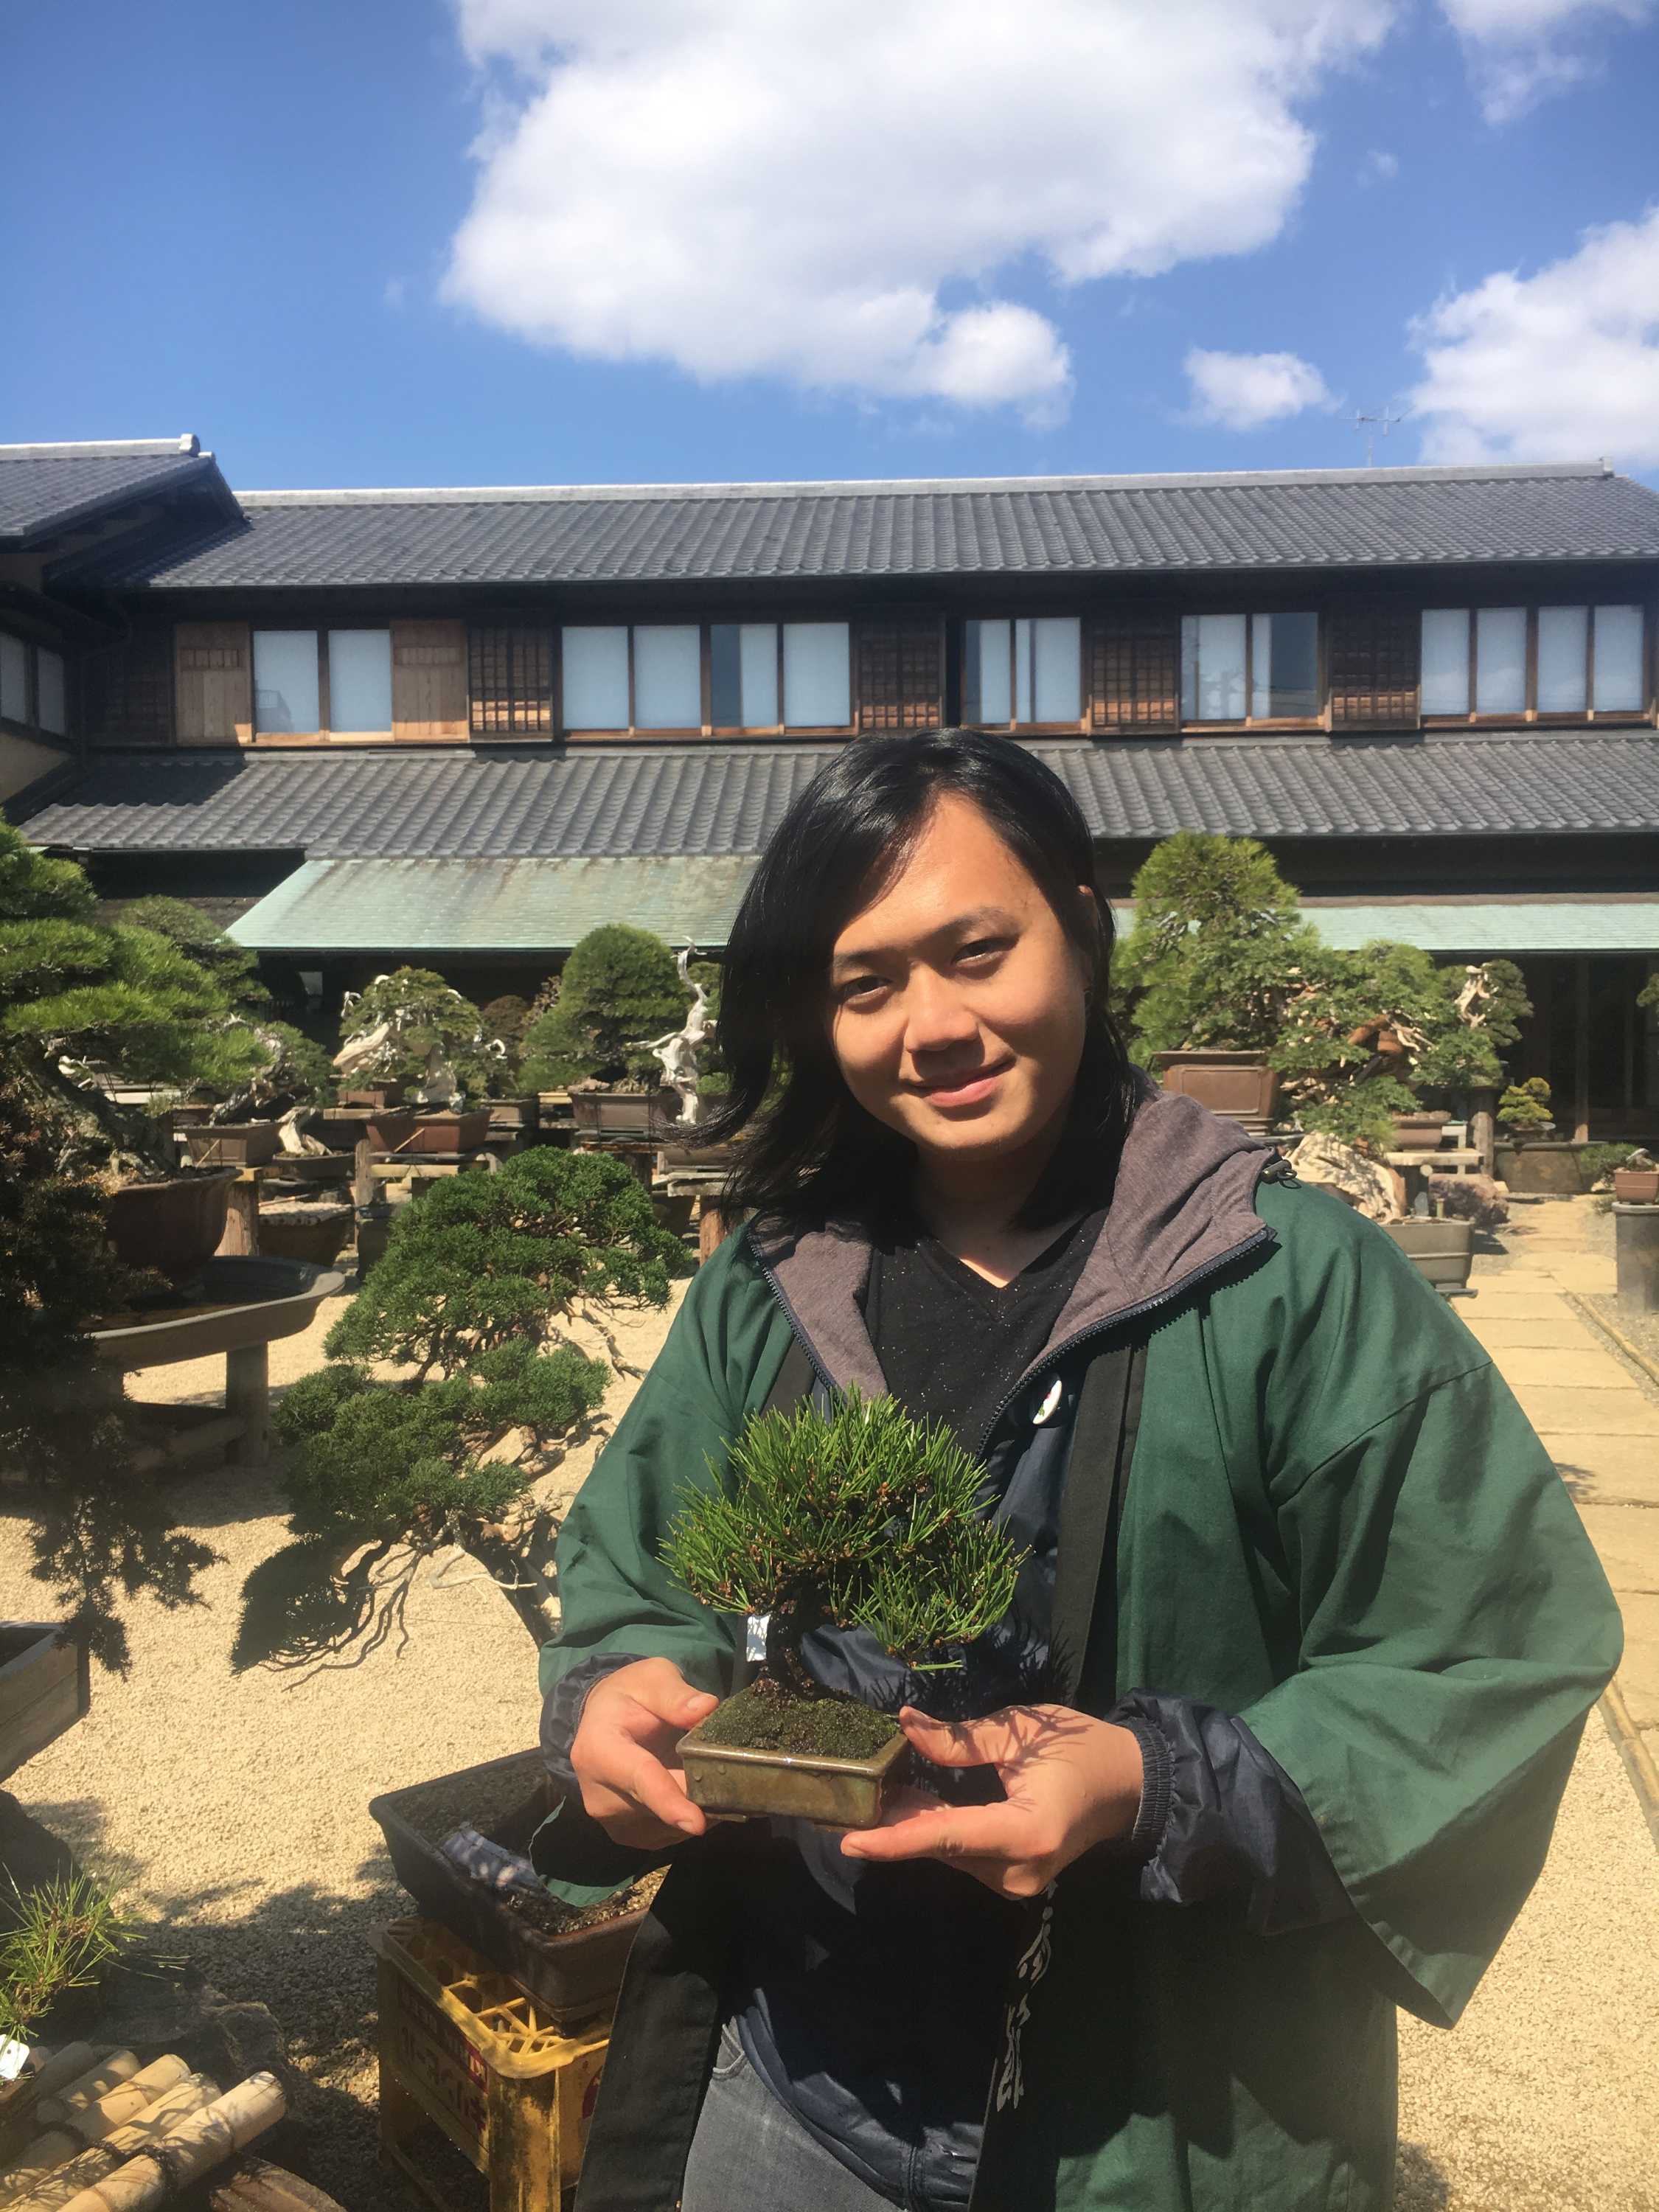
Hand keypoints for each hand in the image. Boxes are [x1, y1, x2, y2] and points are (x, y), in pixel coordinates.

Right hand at [570, 1657, 717, 1848]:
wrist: (601, 1720)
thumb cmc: (629, 1695)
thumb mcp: (651, 1678)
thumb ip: (676, 1695)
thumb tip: (707, 1709)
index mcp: (599, 1750)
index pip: (640, 1779)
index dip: (669, 1802)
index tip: (697, 1822)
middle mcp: (599, 1794)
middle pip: (660, 1807)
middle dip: (700, 1797)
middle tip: (738, 1777)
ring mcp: (611, 1820)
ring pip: (668, 1826)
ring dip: (698, 1809)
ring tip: (714, 1776)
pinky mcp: (626, 1834)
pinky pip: (668, 1834)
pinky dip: (689, 1817)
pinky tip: (699, 1792)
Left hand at [839, 1703, 1143, 1899]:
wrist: (1127, 1784)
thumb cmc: (1078, 1749)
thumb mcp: (1018, 1733)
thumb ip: (960, 1739)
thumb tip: (906, 1725)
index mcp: (1025, 1833)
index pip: (946, 1836)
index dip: (894, 1840)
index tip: (849, 1841)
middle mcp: (1019, 1871)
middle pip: (943, 1848)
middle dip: (896, 1826)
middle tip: (851, 1801)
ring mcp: (1020, 1881)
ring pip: (952, 1854)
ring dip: (916, 1828)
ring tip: (877, 1795)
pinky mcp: (1018, 1878)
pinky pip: (967, 1856)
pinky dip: (940, 1833)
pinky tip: (912, 1807)